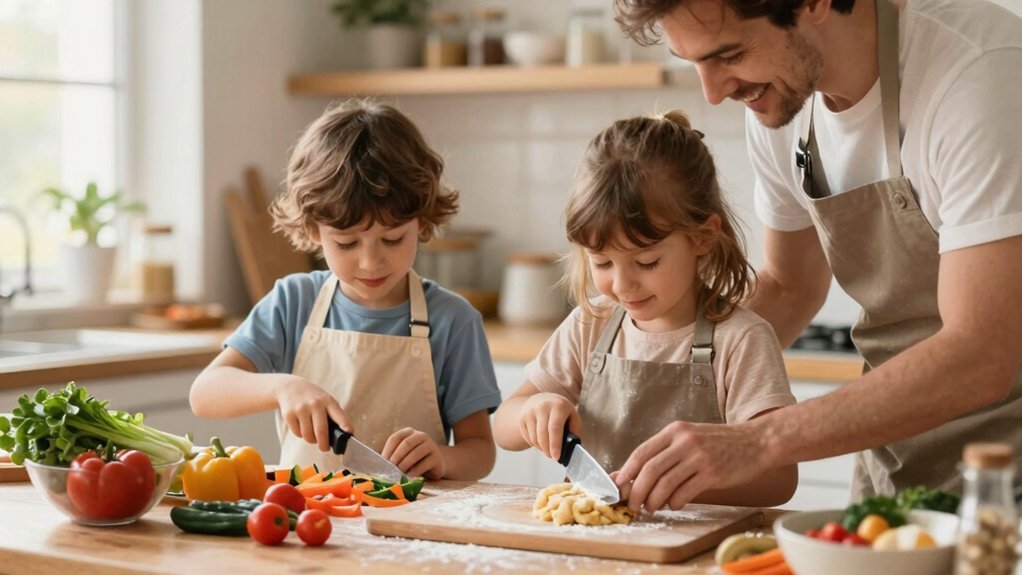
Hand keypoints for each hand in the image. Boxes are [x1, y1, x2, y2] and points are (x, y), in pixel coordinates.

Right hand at [273, 375, 350, 452]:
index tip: (349, 433)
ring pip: (308, 435)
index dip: (345, 425)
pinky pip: (297, 433)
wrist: (290, 387)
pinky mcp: (289, 414)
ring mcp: (301, 409)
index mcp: (328, 401)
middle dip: (324, 444)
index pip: (338, 415)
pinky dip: (300, 434)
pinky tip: (302, 426)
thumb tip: (343, 434)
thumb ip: (334, 415)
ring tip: (312, 435)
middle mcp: (315, 404)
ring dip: (311, 440)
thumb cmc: (313, 398)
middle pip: (321, 431)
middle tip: (324, 448)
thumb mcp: (326, 400)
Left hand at [382, 428, 444, 479]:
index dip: (388, 449)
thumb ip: (394, 455)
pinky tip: (409, 476)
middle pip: (407, 443)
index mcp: (409, 432)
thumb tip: (379, 465)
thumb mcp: (404, 454)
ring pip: (416, 453)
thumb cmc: (414, 459)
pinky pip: (425, 463)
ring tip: (399, 473)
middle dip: (397, 456)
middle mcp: (421, 436)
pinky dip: (415, 471)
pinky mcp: (437, 458)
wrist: (435, 464)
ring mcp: (431, 446)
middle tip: (391, 467)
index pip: (396, 437)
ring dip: (405, 464)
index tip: (383, 461)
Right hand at [517, 392, 579, 461]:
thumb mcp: (573, 415)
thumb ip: (574, 429)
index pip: (555, 428)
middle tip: (553, 457)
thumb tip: (570, 446)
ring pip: (534, 438)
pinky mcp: (522, 418)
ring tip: (548, 449)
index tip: (556, 457)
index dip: (555, 444)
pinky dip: (535, 444)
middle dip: (548, 450)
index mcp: (557, 406)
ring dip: (542, 448)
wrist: (541, 399)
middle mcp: (542, 407)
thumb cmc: (560, 410)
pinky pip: (528, 437)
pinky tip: (541, 442)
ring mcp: (529, 412)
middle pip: (543, 435)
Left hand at [614, 420, 768, 512]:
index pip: (642, 452)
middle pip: (649, 470)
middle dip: (636, 491)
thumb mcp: (690, 439)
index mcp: (675, 431)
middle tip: (633, 504)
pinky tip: (675, 504)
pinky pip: (685, 492)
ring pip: (665, 483)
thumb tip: (635, 473)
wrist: (757, 442)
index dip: (626, 471)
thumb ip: (665, 452)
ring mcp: (699, 457)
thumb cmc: (720, 443)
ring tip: (652, 507)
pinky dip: (675, 502)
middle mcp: (684, 441)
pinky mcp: (713, 473)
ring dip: (654, 500)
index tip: (618, 486)